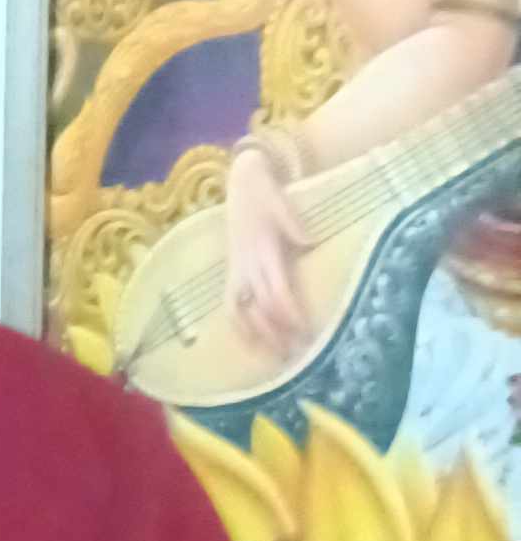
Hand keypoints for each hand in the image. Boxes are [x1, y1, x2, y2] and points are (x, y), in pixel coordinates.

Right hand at [226, 148, 314, 354]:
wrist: (242, 183)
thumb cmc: (266, 194)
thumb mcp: (280, 203)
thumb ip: (293, 223)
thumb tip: (309, 242)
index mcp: (261, 251)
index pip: (274, 290)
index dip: (288, 313)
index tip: (304, 331)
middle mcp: (246, 265)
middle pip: (260, 308)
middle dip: (277, 333)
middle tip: (296, 354)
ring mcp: (236, 270)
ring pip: (242, 311)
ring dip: (257, 336)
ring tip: (274, 358)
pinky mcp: (232, 273)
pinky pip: (231, 306)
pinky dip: (239, 327)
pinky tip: (252, 345)